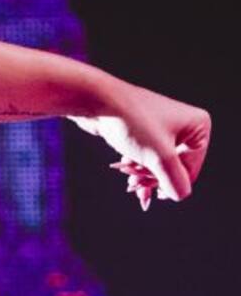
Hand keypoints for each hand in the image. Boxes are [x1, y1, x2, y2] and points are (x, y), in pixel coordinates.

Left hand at [68, 79, 210, 210]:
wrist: (96, 101)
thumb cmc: (131, 122)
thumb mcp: (159, 157)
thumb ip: (175, 181)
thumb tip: (180, 195)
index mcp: (198, 126)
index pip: (191, 169)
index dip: (170, 182)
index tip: (152, 190)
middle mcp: (184, 124)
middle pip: (174, 166)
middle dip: (153, 178)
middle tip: (134, 185)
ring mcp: (162, 126)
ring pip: (157, 162)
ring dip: (143, 174)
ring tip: (128, 181)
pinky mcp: (143, 129)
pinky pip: (145, 154)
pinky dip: (136, 165)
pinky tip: (124, 170)